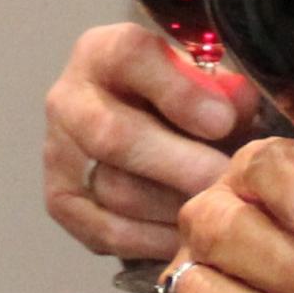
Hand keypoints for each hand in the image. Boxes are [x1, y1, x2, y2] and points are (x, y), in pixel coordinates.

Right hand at [43, 21, 259, 261]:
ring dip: (172, 207)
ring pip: (114, 190)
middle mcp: (69, 98)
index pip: (129, 57)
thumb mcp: (203, 77)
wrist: (140, 123)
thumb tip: (236, 108)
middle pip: (113, 135)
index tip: (223, 121)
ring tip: (214, 210)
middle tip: (222, 180)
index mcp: (104, 52)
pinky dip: (153, 240)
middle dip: (177, 163)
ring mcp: (58, 152)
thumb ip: (222, 89)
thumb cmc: (184, 98)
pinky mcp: (60, 201)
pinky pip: (106, 232)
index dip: (177, 92)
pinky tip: (187, 238)